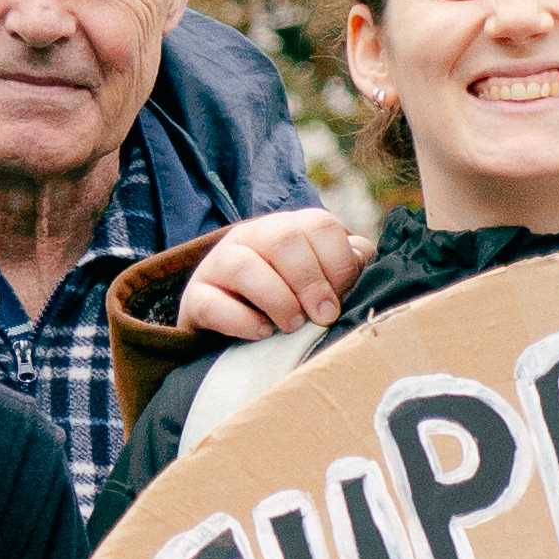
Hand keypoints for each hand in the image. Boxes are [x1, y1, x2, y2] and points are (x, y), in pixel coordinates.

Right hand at [168, 206, 375, 342]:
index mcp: (287, 228)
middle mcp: (251, 236)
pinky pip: (211, 303)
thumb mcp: (320, 277)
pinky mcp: (195, 297)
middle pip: (282, 240)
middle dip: (310, 282)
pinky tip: (262, 333)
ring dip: (277, 299)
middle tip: (322, 316)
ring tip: (292, 325)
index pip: (319, 225)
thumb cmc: (287, 299)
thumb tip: (363, 257)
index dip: (338, 263)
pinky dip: (241, 320)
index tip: (342, 297)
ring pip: (243, 266)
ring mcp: (218, 264)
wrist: (229, 323)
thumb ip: (346, 264)